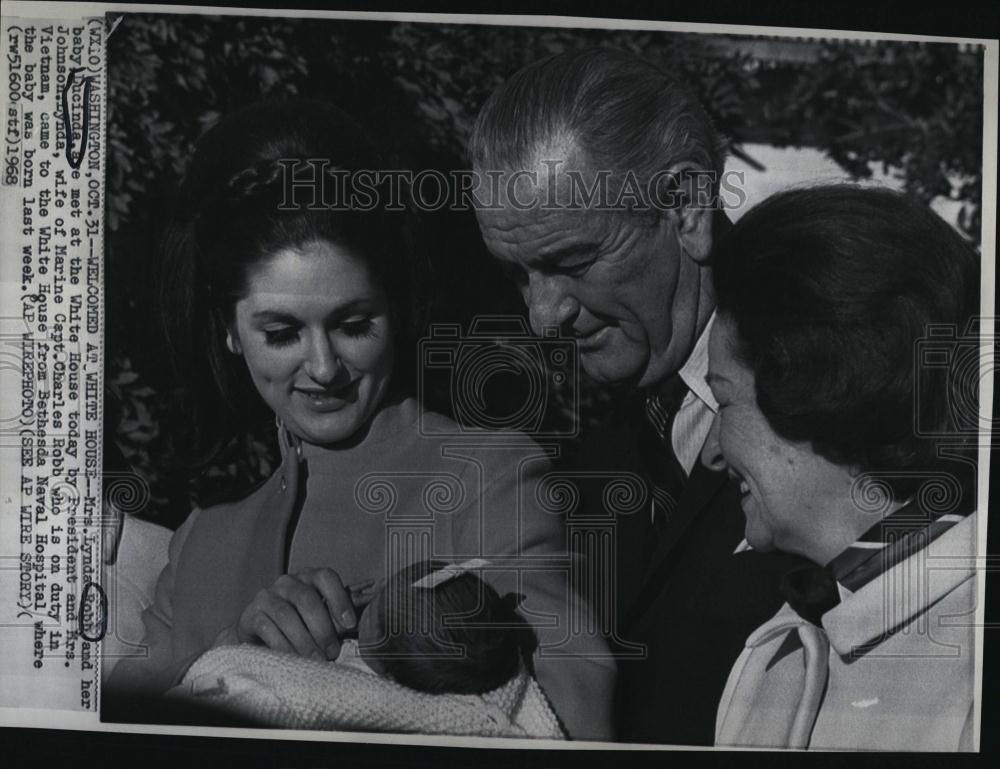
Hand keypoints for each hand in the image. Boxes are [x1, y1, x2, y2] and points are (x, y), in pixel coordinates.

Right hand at [219, 568, 358, 660]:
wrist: (261, 637)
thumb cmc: (302, 624)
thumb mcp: (323, 616)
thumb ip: (342, 612)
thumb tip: (370, 602)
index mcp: (310, 577)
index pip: (326, 577)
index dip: (339, 599)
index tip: (350, 624)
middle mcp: (287, 582)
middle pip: (306, 598)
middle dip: (322, 628)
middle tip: (333, 652)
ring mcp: (267, 596)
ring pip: (286, 615)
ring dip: (304, 641)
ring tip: (316, 660)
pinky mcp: (250, 614)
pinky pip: (267, 629)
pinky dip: (284, 646)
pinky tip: (294, 659)